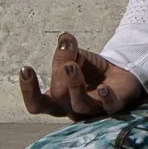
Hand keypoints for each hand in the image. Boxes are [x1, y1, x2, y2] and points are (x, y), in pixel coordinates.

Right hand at [19, 30, 144, 120]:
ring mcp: (93, 110)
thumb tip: (64, 38)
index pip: (37, 103)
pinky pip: (109, 107)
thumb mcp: (76, 57)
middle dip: (59, 74)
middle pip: (59, 97)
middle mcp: (72, 108)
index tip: (26, 69)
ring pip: (80, 105)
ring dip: (75, 85)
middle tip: (65, 56)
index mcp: (58, 99)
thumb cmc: (92, 70)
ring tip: (72, 66)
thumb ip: (68, 51)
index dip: (28, 90)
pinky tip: (103, 88)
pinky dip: (106, 98)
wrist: (121, 72)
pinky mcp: (114, 106)